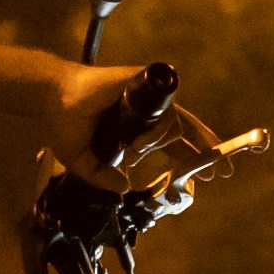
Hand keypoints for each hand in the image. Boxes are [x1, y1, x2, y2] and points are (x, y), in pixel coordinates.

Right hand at [0, 44, 206, 172]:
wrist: (53, 98)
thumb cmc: (66, 124)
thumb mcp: (83, 162)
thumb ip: (102, 178)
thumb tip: (124, 189)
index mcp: (139, 128)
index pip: (176, 142)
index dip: (194, 155)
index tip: (214, 175)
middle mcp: (148, 113)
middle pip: (188, 130)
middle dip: (206, 150)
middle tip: (219, 171)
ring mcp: (148, 97)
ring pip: (175, 125)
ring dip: (158, 144)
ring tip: (134, 150)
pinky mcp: (143, 84)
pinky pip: (163, 111)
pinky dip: (156, 131)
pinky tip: (141, 140)